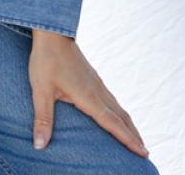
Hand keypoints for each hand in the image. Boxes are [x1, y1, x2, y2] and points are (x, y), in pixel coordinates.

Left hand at [29, 30, 148, 157]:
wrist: (52, 32)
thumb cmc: (46, 59)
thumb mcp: (41, 90)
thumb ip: (43, 119)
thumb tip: (39, 145)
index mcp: (88, 96)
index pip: (112, 122)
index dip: (127, 139)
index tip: (143, 152)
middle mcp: (97, 90)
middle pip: (121, 117)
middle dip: (133, 136)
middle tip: (145, 153)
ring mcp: (96, 83)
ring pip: (117, 107)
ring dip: (128, 124)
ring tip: (136, 139)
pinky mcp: (92, 77)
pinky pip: (111, 99)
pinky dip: (119, 113)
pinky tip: (116, 115)